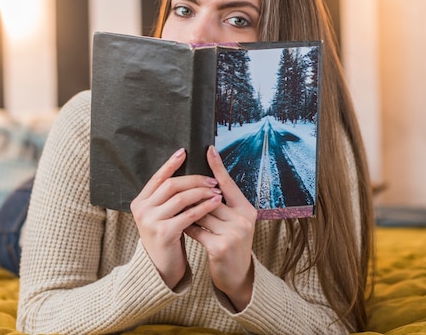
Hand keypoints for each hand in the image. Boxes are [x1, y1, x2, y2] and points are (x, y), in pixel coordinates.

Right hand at [130, 148, 223, 288]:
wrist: (160, 267)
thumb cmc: (166, 237)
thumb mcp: (161, 214)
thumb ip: (166, 197)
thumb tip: (185, 173)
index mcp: (139, 201)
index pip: (157, 177)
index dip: (170, 164)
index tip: (184, 152)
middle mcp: (142, 209)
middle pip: (171, 185)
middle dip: (194, 179)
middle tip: (211, 179)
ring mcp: (151, 221)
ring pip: (181, 198)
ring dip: (201, 192)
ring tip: (216, 190)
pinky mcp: (164, 232)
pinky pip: (189, 214)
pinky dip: (204, 206)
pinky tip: (215, 203)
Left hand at [184, 145, 256, 310]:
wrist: (237, 276)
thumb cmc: (230, 243)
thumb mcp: (233, 222)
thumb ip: (222, 204)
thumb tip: (201, 182)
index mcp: (247, 210)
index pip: (229, 184)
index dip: (218, 167)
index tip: (209, 149)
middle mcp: (243, 220)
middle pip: (209, 199)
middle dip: (194, 197)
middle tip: (178, 193)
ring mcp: (233, 234)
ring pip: (200, 213)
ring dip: (188, 212)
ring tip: (180, 212)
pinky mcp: (219, 247)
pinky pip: (195, 229)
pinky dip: (187, 227)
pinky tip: (183, 228)